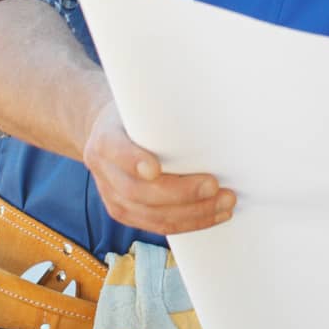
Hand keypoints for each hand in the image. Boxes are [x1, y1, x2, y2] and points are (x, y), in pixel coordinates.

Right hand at [81, 98, 234, 234]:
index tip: (155, 168)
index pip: (114, 150)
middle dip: (180, 193)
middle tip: (214, 185)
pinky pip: (157, 225)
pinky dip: (189, 222)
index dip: (132, 161)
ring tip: (225, 203)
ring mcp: (112, 196)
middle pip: (137, 191)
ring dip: (193, 213)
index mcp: (105, 139)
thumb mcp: (141, 103)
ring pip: (151, 215)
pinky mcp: (125, 212)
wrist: (107, 133)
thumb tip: (212, 107)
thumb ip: (161, 110)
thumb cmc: (137, 115)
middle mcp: (103, 170)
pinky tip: (215, 215)